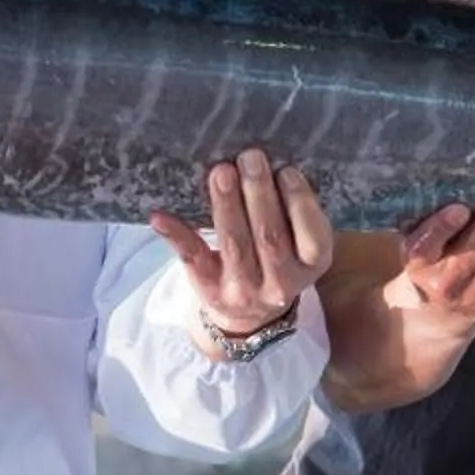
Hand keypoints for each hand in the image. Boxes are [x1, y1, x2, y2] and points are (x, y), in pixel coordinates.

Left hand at [150, 150, 333, 340]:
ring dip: (226, 204)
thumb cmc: (278, 261)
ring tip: (221, 171)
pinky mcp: (208, 288)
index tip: (286, 170)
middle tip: (250, 157)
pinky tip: (161, 215)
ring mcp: (243, 290)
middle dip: (258, 194)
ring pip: (234, 244)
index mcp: (312, 266)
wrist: (248, 316)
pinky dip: (175, 233)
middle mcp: (280, 283)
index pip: (313, 237)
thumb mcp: (300, 245)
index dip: (300, 203)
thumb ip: (295, 213)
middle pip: (269, 237)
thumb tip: (272, 162)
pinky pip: (192, 257)